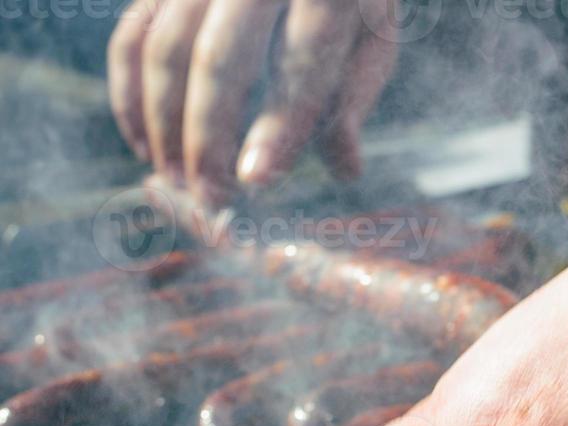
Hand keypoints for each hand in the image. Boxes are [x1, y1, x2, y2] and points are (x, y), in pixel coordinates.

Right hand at [108, 0, 399, 204]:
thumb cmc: (348, 1)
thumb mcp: (372, 36)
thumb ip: (354, 94)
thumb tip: (344, 167)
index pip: (301, 62)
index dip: (277, 125)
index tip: (255, 180)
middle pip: (219, 59)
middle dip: (208, 137)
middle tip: (211, 197)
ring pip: (165, 49)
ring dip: (164, 124)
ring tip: (180, 182)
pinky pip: (133, 37)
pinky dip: (129, 95)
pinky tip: (144, 146)